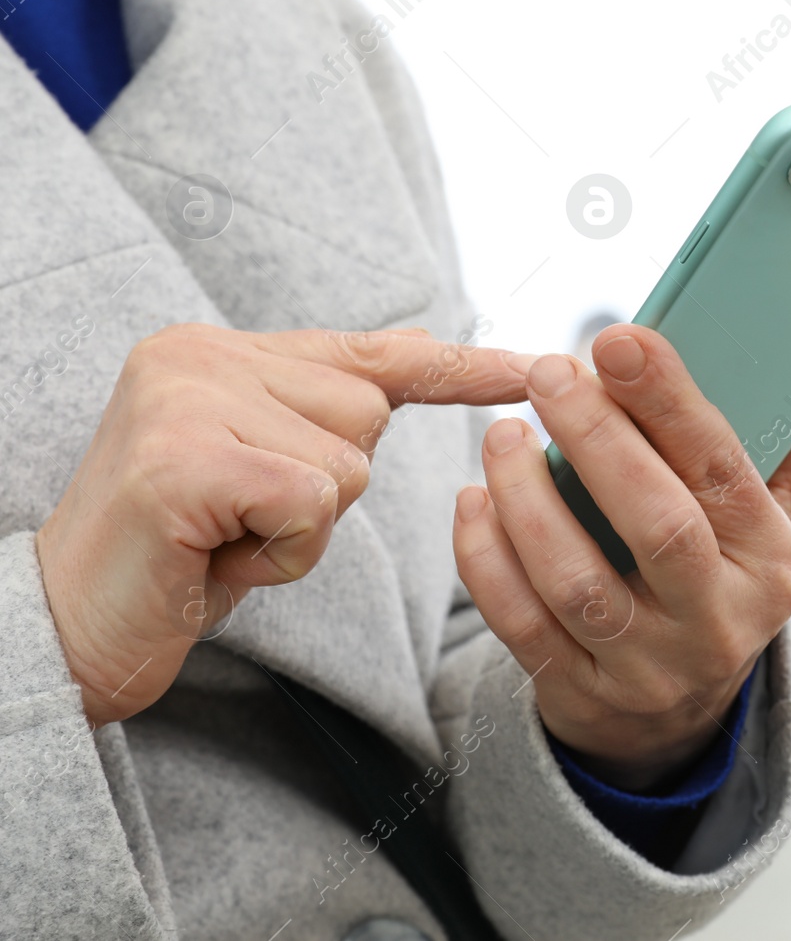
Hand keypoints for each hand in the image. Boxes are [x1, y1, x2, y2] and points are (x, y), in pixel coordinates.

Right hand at [37, 323, 533, 726]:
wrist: (62, 627)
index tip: (540, 366)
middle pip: (368, 417)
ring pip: (347, 462)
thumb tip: (422, 352)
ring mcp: (185, 397)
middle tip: (242, 522)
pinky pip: (312, 500)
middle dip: (327, 489)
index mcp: (222, 350)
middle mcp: (200, 353)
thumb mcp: (258, 472)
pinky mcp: (182, 456)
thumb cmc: (174, 556)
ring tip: (225, 540)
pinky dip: (281, 551)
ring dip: (303, 528)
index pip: (370, 352)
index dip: (460, 367)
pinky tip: (217, 557)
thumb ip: (322, 414)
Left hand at [453, 325, 790, 789]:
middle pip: (658, 527)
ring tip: (502, 434)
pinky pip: (521, 625)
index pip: (724, 471)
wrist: (680, 710)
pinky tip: (473, 499)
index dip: (670, 403)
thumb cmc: (726, 572)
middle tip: (550, 372)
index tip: (618, 338)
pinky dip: (486, 559)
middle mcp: (719, 621)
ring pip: (577, 581)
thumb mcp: (777, 511)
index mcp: (772, 561)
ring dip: (528, 499)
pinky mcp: (582, 692)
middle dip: (598, 441)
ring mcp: (649, 666)